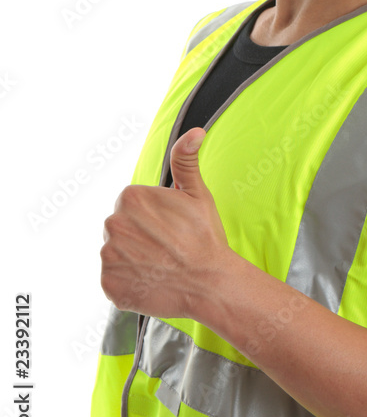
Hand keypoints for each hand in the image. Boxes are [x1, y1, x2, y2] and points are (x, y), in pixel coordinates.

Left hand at [100, 128, 229, 318]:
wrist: (209, 283)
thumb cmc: (205, 237)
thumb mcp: (197, 193)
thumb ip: (186, 160)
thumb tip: (195, 131)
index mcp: (130, 198)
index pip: (132, 206)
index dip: (152, 217)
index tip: (169, 228)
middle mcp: (112, 225)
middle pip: (122, 227)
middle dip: (139, 235)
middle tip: (167, 247)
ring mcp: (108, 257)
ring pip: (116, 252)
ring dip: (133, 258)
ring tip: (159, 264)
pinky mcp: (108, 284)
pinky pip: (114, 278)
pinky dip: (129, 281)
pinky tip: (151, 279)